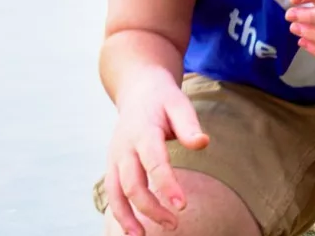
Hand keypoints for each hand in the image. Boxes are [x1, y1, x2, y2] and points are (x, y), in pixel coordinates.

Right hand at [103, 76, 207, 234]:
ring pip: (115, 192)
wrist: (138, 91)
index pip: (154, 163)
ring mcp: (114, 158)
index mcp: (142, 132)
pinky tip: (132, 228)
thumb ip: (189, 125)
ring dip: (126, 217)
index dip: (167, 186)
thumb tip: (203, 143)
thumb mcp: (180, 104)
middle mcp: (124, 148)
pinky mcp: (112, 165)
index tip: (182, 206)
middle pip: (132, 183)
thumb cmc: (164, 100)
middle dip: (150, 207)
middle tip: (174, 224)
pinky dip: (119, 211)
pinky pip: (111, 192)